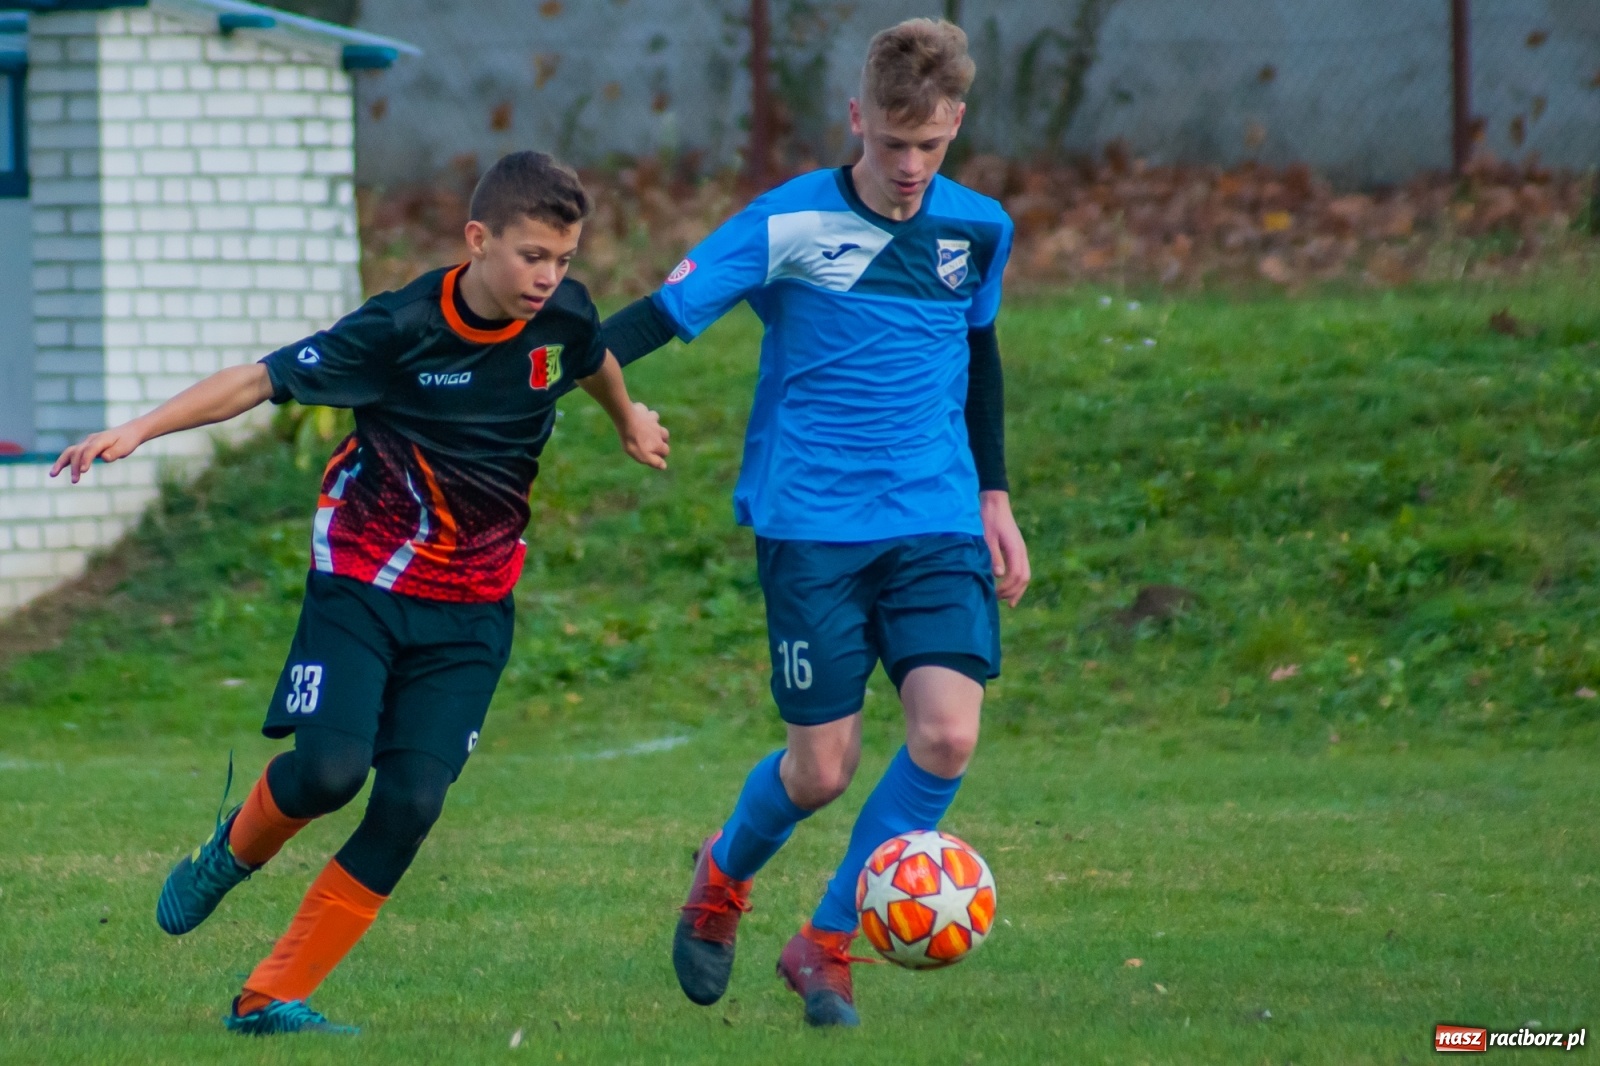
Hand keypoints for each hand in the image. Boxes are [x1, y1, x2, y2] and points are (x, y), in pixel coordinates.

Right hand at [50, 422, 145, 482]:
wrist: (129, 432)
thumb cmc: (128, 441)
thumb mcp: (126, 447)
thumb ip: (115, 452)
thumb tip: (104, 457)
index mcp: (101, 439)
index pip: (90, 450)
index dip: (86, 460)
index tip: (83, 471)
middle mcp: (91, 440)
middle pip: (78, 451)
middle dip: (74, 466)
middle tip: (75, 481)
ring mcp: (86, 442)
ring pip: (70, 451)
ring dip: (61, 463)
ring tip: (52, 475)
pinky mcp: (85, 446)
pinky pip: (72, 453)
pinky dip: (64, 461)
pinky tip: (56, 471)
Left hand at [620, 401, 669, 469]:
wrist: (627, 421)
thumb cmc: (633, 441)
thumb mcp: (642, 456)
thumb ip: (654, 461)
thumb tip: (664, 466)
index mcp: (658, 443)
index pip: (666, 450)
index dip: (663, 454)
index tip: (658, 456)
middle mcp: (658, 431)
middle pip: (665, 435)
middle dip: (663, 439)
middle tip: (655, 441)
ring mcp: (652, 420)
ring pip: (657, 422)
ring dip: (655, 426)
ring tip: (649, 428)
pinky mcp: (644, 411)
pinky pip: (647, 412)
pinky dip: (645, 414)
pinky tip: (640, 415)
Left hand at [980, 490, 1030, 606]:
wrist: (994, 503)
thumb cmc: (988, 520)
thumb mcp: (987, 538)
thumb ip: (994, 556)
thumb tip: (999, 576)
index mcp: (1016, 549)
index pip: (1017, 575)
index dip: (1007, 588)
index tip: (994, 594)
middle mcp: (1022, 551)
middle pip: (1024, 578)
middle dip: (1013, 592)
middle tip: (998, 601)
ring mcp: (1021, 550)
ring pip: (1025, 575)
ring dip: (1016, 589)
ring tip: (1006, 600)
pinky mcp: (1017, 550)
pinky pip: (1021, 569)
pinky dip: (1016, 581)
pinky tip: (1008, 587)